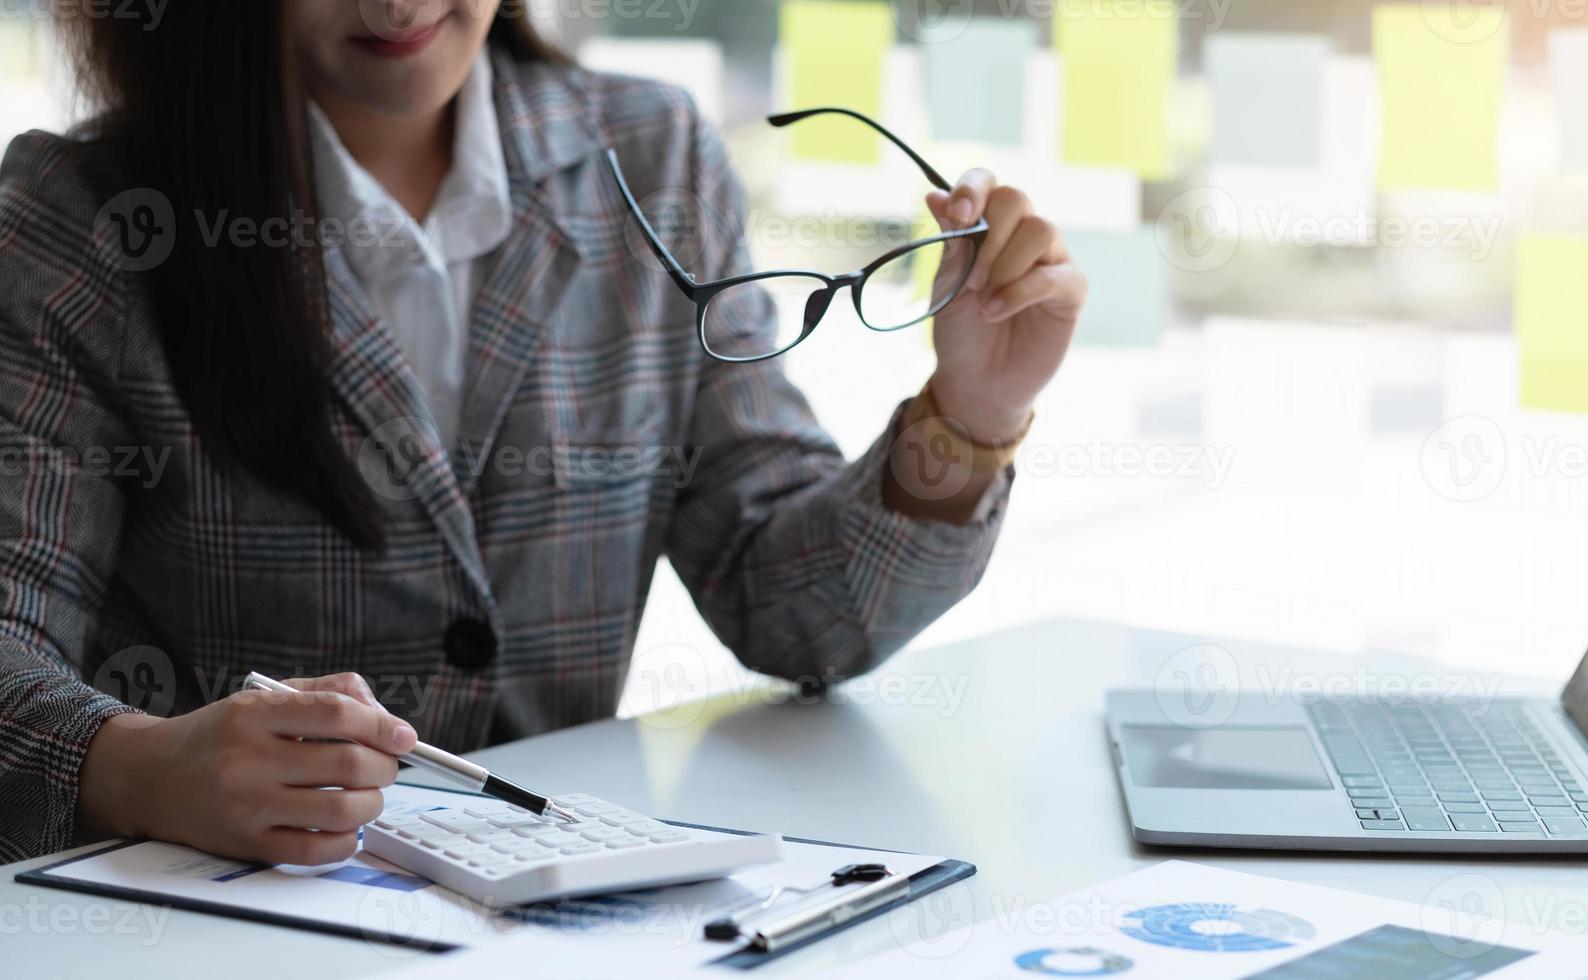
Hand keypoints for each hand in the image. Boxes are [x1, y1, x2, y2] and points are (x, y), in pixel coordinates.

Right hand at [78, 673, 416, 864]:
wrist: (149, 777)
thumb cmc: (218, 736)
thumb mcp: (264, 696)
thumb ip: (327, 693)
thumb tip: (385, 718)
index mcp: (255, 714)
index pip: (338, 713)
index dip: (383, 726)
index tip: (404, 736)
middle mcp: (249, 759)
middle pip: (348, 763)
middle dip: (384, 766)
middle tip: (385, 767)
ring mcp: (247, 805)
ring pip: (341, 809)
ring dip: (372, 803)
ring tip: (366, 795)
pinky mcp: (247, 844)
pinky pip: (315, 851)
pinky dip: (346, 841)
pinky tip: (345, 827)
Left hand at [923, 170, 1086, 441]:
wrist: (976, 383)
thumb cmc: (961, 332)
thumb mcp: (946, 285)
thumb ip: (950, 242)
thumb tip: (933, 194)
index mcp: (988, 227)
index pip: (987, 183)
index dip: (972, 189)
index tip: (956, 215)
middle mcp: (1021, 235)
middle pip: (1016, 200)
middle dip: (988, 235)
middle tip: (970, 278)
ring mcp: (1050, 260)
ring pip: (1041, 230)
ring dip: (1004, 264)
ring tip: (982, 299)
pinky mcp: (1070, 291)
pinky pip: (1053, 274)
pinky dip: (1020, 291)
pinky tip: (995, 311)